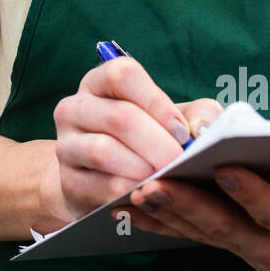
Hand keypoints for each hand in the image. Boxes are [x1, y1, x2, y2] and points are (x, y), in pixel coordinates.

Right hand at [40, 55, 222, 223]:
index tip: (182, 131)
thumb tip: (203, 130)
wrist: (105, 178)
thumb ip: (198, 114)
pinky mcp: (68, 180)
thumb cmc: (148, 139)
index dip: (156, 102)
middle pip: (119, 117)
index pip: (122, 75)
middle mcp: (75, 107)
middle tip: (181, 163)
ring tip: (165, 179)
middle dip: (157, 143)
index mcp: (100, 82)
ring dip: (142, 168)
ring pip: (104, 151)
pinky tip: (148, 195)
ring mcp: (66, 144)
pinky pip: (99, 186)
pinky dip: (129, 192)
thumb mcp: (174, 119)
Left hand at [119, 161, 269, 270]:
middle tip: (150, 185)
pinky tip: (123, 207)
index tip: (226, 168)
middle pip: (220, 224)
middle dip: (185, 205)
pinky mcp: (225, 243)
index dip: (250, 193)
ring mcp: (241, 247)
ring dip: (160, 214)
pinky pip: (186, 234)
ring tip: (125, 193)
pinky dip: (156, 222)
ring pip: (195, 230)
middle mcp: (266, 244)